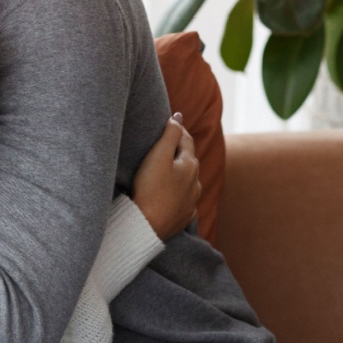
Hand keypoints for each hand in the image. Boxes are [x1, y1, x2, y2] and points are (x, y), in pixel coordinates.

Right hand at [131, 113, 200, 240]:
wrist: (147, 225)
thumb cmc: (150, 188)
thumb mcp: (158, 155)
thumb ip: (170, 134)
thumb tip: (178, 116)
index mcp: (190, 165)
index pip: (186, 140)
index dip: (178, 128)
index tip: (170, 120)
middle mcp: (195, 183)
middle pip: (189, 160)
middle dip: (179, 149)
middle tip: (167, 141)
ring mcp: (191, 201)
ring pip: (188, 181)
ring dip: (180, 172)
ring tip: (167, 168)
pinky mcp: (184, 216)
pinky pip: (184, 200)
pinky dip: (178, 193)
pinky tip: (171, 194)